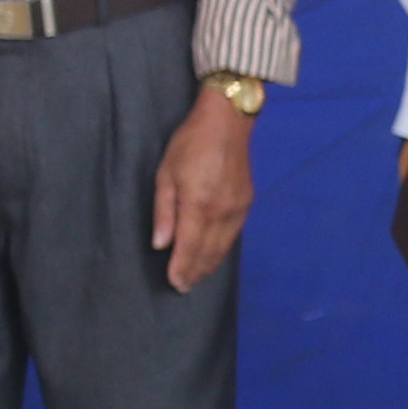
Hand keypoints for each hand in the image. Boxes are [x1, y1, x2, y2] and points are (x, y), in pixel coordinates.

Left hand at [150, 86, 255, 292]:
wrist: (226, 122)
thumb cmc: (189, 143)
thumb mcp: (165, 174)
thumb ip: (164, 211)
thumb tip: (161, 243)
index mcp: (199, 204)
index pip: (189, 247)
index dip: (181, 268)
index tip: (175, 283)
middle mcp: (222, 212)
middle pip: (208, 252)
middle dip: (195, 271)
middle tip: (183, 287)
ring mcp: (237, 208)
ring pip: (223, 246)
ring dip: (210, 264)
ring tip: (197, 277)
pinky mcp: (246, 202)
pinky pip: (233, 234)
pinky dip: (222, 249)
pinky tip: (214, 253)